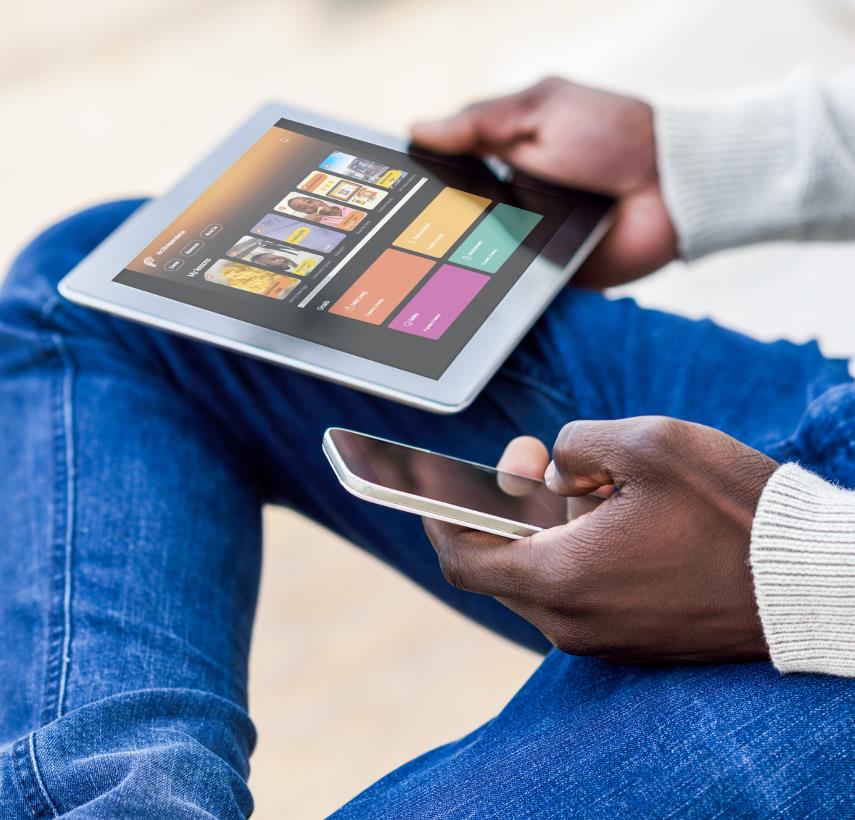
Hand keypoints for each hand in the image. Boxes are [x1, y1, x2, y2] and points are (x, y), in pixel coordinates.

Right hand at [411, 78, 677, 287]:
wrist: (670, 189)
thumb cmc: (613, 136)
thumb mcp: (540, 109)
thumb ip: (480, 122)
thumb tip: (417, 130)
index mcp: (505, 158)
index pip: (450, 173)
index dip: (423, 182)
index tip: (391, 194)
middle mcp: (512, 202)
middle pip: (457, 222)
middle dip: (433, 232)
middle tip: (400, 243)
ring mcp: (529, 240)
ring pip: (479, 258)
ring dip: (458, 263)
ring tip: (422, 272)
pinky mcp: (547, 275)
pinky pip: (513, 286)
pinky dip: (494, 290)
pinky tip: (465, 293)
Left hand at [424, 419, 778, 663]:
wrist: (810, 585)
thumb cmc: (733, 513)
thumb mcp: (648, 445)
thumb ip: (575, 446)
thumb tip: (551, 472)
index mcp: (562, 578)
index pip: (464, 557)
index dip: (436, 517)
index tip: (424, 489)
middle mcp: (572, 622)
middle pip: (503, 563)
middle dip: (508, 509)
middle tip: (538, 465)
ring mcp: (603, 638)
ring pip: (543, 576)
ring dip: (548, 530)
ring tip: (598, 490)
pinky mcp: (631, 640)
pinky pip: (578, 594)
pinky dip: (575, 554)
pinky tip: (617, 521)